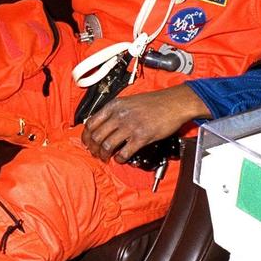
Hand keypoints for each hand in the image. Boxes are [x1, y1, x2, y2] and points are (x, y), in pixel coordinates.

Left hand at [81, 84, 209, 163]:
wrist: (175, 103)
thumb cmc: (154, 102)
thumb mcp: (128, 101)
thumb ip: (114, 111)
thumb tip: (102, 124)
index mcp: (114, 105)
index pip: (91, 123)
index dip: (86, 136)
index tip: (88, 143)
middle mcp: (119, 115)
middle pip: (96, 136)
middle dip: (93, 149)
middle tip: (96, 154)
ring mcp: (130, 126)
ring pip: (107, 145)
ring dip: (104, 155)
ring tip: (107, 158)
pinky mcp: (141, 137)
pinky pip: (124, 152)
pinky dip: (120, 158)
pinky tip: (121, 158)